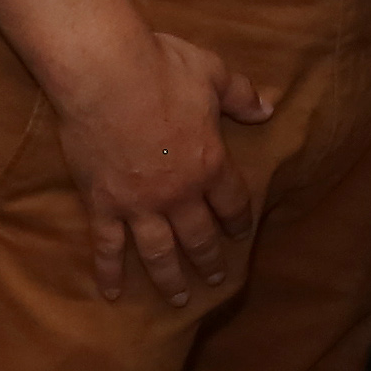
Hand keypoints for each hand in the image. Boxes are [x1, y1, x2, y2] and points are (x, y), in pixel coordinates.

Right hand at [55, 27, 275, 305]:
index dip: (239, 219)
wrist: (105, 75)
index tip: (242, 234)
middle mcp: (178, 193)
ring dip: (170, 279)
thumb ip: (241, 96)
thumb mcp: (214, 74)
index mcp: (210, 163)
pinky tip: (111, 294)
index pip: (232, 202)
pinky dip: (109, 272)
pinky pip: (107, 246)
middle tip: (218, 280)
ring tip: (179, 300)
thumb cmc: (163, 70)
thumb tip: (268, 108)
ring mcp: (139, 204)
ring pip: (158, 252)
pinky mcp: (102, 205)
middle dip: (210, 259)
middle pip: (198, 236)